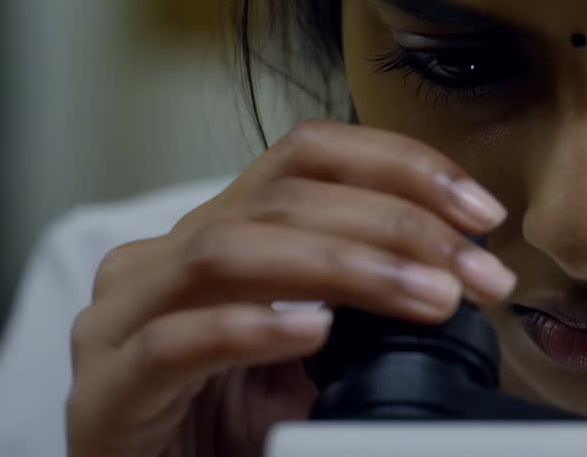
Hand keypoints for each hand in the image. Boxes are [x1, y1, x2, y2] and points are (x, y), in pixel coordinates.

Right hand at [66, 120, 515, 456]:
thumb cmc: (231, 432)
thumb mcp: (314, 358)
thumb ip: (364, 310)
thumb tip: (462, 280)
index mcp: (219, 235)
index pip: (308, 156)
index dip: (400, 167)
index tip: (480, 212)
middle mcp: (164, 260)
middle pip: (282, 196)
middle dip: (398, 226)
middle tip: (476, 274)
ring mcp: (123, 321)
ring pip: (230, 251)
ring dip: (346, 266)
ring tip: (427, 298)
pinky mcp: (106, 391)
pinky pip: (173, 342)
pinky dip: (250, 330)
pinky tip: (313, 332)